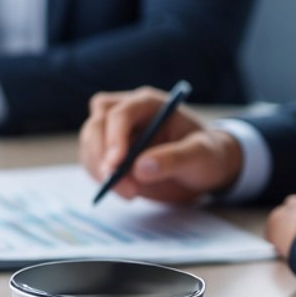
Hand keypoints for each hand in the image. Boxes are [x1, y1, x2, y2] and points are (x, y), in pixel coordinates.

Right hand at [78, 87, 241, 203]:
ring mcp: (115, 131)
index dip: (114, 137)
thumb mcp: (200, 155)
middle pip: (96, 124)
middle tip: (115, 183)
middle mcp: (127, 111)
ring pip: (89, 143)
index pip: (121, 113)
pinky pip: (92, 160)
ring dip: (98, 169)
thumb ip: (174, 159)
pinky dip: (98, 176)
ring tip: (129, 193)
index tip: (116, 165)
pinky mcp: (109, 150)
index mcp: (149, 103)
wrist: (203, 167)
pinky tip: (123, 190)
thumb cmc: (206, 154)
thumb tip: (140, 168)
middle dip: (101, 156)